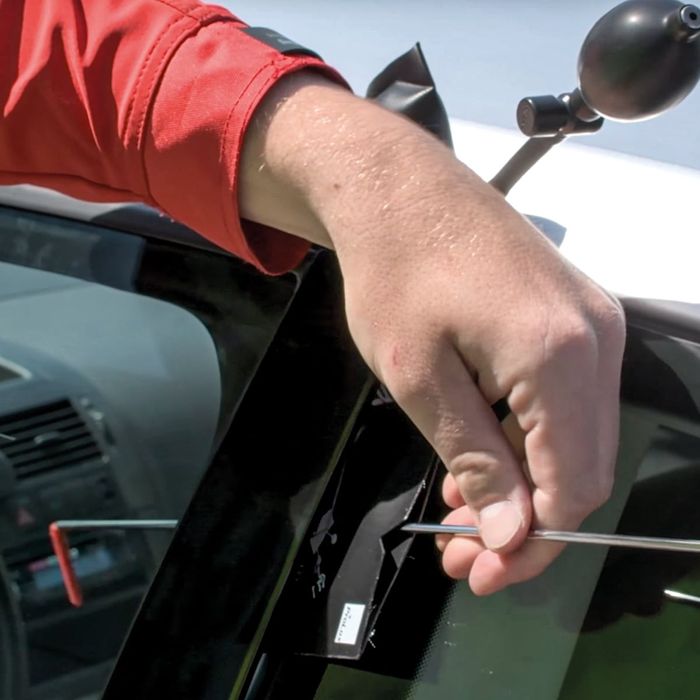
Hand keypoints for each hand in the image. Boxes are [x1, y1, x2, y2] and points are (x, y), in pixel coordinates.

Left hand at [241, 73, 625, 594]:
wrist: (399, 188)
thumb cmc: (396, 272)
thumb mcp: (420, 378)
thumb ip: (474, 456)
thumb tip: (513, 531)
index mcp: (560, 356)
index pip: (573, 486)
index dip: (533, 543)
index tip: (482, 571)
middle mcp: (597, 339)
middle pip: (582, 466)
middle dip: (523, 519)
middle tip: (461, 549)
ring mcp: (592, 322)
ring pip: (571, 436)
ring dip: (519, 480)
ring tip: (456, 503)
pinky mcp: (574, 316)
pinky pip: (563, 399)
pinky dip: (523, 438)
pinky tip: (477, 452)